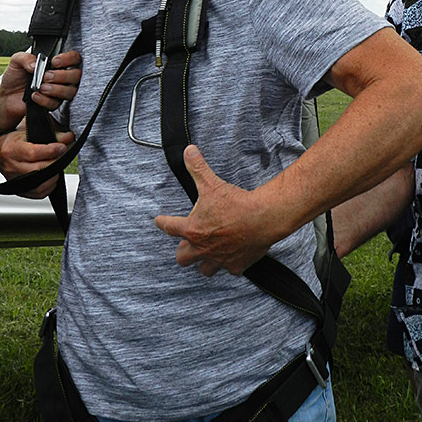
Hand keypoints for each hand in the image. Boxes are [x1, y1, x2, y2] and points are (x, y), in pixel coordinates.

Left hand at [0, 50, 81, 130]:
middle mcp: (61, 77)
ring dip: (56, 89)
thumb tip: (36, 65)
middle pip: (76, 75)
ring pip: (70, 91)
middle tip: (46, 76)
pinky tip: (35, 95)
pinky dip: (45, 100)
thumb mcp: (16, 61)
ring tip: (41, 87)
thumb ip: (26, 57)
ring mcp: (59, 91)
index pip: (74, 58)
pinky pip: (56, 103)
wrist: (6, 96)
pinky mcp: (52, 104)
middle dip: (62, 76)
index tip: (55, 62)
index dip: (69, 59)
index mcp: (56, 63)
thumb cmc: (15, 77)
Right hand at [0, 127, 73, 198]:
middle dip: (54, 163)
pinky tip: (52, 177)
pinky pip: (38, 193)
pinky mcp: (20, 190)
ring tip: (56, 166)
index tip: (62, 147)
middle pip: (37, 169)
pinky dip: (49, 186)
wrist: (0, 153)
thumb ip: (51, 134)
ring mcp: (14, 181)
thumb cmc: (15, 141)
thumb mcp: (30, 131)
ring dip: (53, 176)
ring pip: (39, 185)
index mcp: (11, 149)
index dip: (50, 151)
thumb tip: (69, 137)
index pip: (33, 153)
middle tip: (61, 156)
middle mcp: (10, 167)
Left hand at [154, 145, 274, 275]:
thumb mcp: (212, 183)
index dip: (162, 223)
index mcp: (192, 229)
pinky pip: (229, 270)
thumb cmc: (236, 203)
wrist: (262, 218)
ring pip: (204, 269)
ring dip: (203, 263)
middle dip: (182, 251)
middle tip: (185, 243)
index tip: (159, 221)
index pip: (169, 227)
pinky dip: (230, 265)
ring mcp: (219, 259)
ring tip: (206, 256)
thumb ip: (197, 167)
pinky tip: (232, 258)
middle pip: (183, 257)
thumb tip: (188, 151)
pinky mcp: (236, 265)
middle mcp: (202, 248)